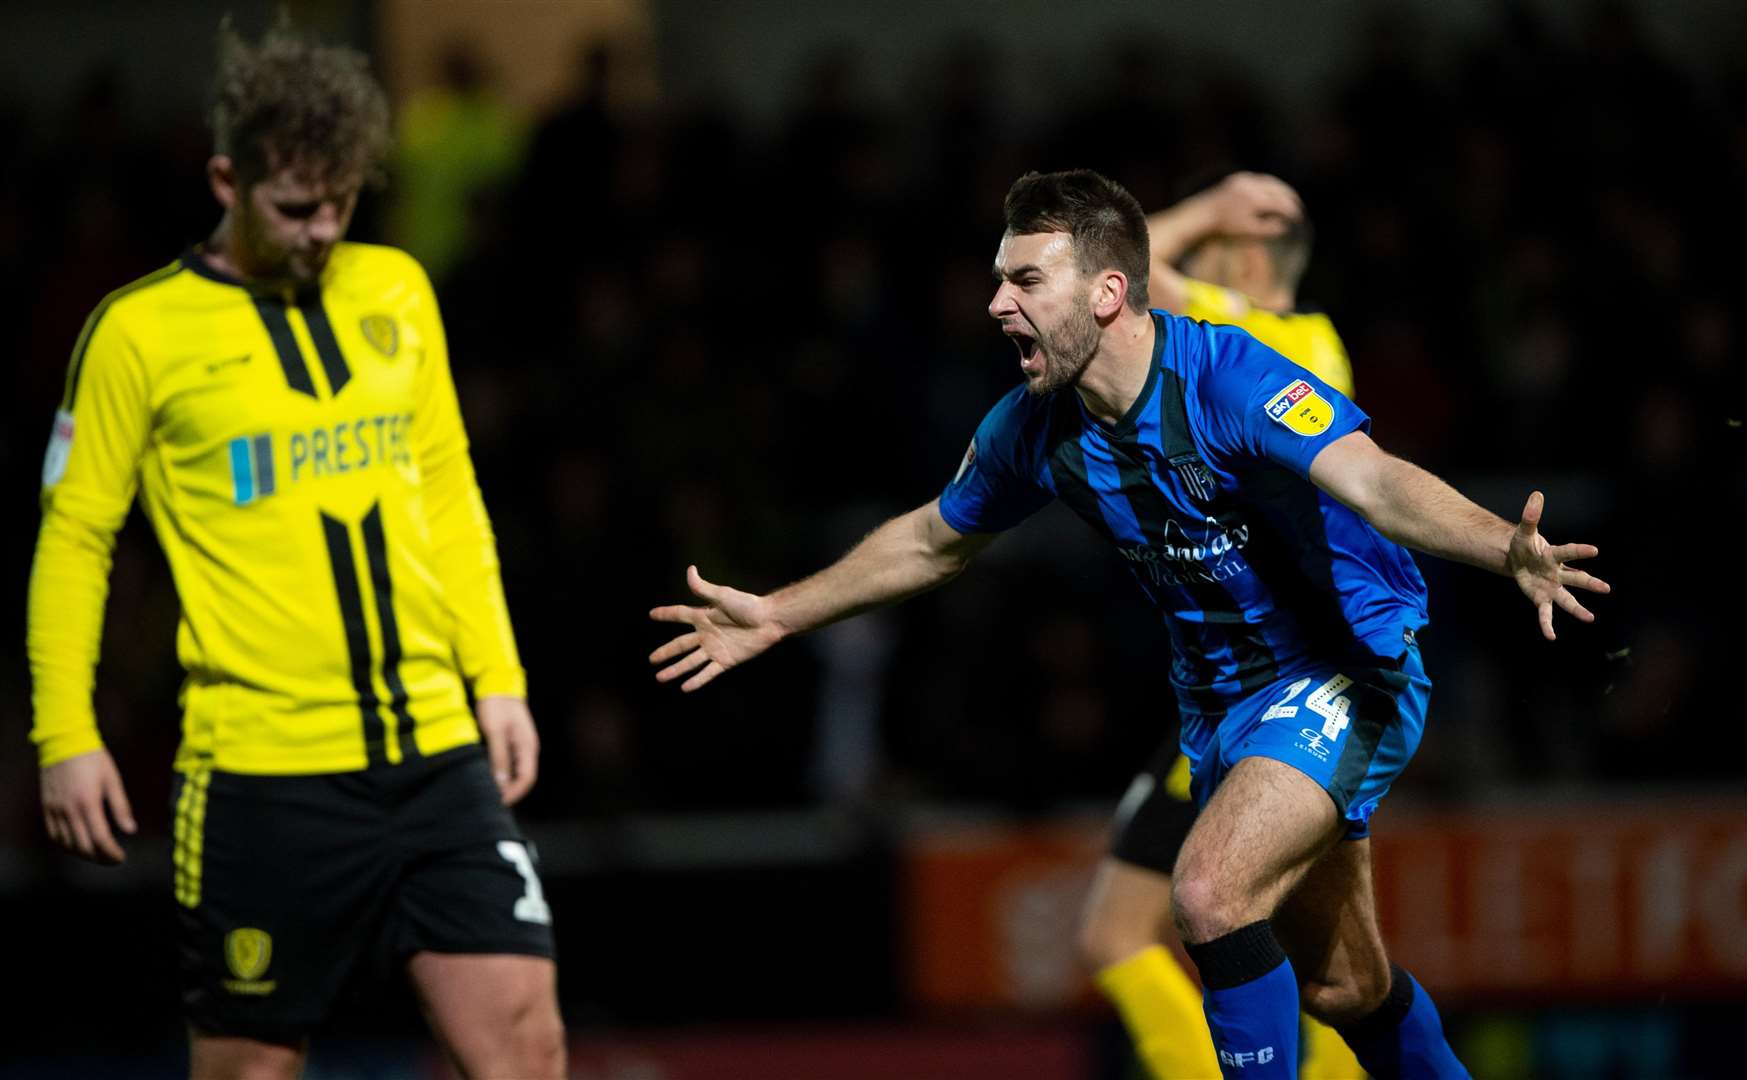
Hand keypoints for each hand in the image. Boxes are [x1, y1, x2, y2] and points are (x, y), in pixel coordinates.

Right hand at [41, 748, 135, 863]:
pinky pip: (53, 834)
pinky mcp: (46, 806)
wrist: (64, 742)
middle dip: (99, 858)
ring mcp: (55, 809)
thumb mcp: (113, 780)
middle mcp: (69, 810)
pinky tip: (76, 844)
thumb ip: (121, 807)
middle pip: (83, 846)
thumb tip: (130, 830)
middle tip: (112, 859)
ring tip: (97, 853)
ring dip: (82, 853)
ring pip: (66, 843)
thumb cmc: (93, 759)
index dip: (111, 853)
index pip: (100, 839)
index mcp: (89, 803)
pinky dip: (65, 844)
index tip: (121, 858)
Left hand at [477, 696, 539, 805]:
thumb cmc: (496, 706)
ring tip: (488, 792)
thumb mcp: (495, 732)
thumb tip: (501, 783)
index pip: (527, 778)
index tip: (498, 802)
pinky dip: (501, 773)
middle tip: (491, 801)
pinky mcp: (512, 741)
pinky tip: (488, 776)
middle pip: (523, 778)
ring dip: (505, 783)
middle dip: (509, 791)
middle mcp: (528, 748)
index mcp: (528, 746)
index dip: (514, 793)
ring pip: (516, 771)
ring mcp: (520, 745)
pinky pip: (510, 763)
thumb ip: (499, 757)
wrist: (497, 684)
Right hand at [649, 565, 783, 691]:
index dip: (666, 614)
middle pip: (681, 644)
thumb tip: (690, 569)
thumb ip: (703, 587)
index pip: (680, 615)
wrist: (768, 621)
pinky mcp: (726, 661)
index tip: (651, 615)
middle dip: (666, 652)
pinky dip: (697, 681)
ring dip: (675, 670)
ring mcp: (715, 649)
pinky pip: (708, 673)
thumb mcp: (722, 595)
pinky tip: (685, 687)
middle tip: (651, 659)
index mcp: (704, 616)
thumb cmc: (747, 605)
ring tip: (660, 678)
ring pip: (690, 662)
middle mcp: (706, 634)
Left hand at [1204, 172, 1302, 238]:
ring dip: (1281, 189)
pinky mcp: (1239, 178)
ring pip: (1270, 181)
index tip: (1297, 217)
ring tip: (1288, 198)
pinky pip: (1259, 179)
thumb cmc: (1226, 227)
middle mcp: (1251, 186)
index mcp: (1254, 200)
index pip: (1279, 203)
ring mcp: (1244, 180)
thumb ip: (1267, 229)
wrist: (1203, 214)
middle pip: (1278, 189)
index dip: (1290, 210)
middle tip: (1297, 205)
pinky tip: (1273, 192)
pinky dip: (1268, 185)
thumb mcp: (1248, 232)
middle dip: (1289, 197)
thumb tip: (1284, 225)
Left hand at [1507, 491, 1610, 640]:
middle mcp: (1558, 573)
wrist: (1517, 560)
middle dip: (1589, 583)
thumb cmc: (1524, 545)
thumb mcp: (1524, 531)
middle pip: (1576, 578)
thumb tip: (1537, 494)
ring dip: (1577, 609)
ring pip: (1567, 599)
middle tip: (1606, 588)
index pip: (1568, 552)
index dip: (1579, 551)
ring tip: (1590, 618)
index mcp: (1554, 555)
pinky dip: (1547, 624)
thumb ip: (1531, 516)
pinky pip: (1546, 613)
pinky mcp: (1541, 598)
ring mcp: (1552, 587)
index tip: (1595, 550)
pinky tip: (1551, 637)